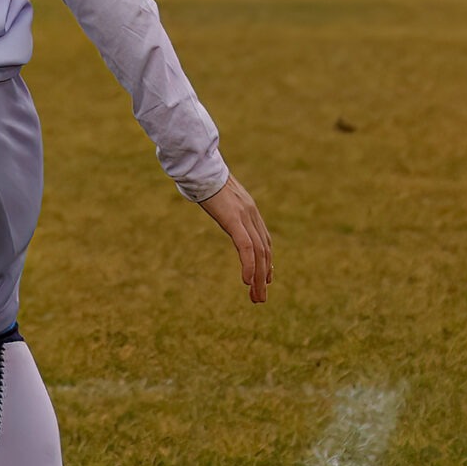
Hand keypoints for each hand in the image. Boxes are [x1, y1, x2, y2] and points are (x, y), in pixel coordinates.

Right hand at [199, 175, 272, 302]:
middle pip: (265, 251)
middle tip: (260, 298)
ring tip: (256, 297)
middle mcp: (252, 215)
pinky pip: (246, 247)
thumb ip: (222, 206)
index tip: (265, 279)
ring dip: (257, 278)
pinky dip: (249, 265)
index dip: (267, 262)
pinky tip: (246, 280)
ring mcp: (245, 216)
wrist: (199, 167)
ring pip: (259, 253)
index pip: (264, 242)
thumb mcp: (217, 196)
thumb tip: (215, 206)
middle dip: (263, 277)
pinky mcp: (234, 219)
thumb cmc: (202, 179)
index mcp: (249, 210)